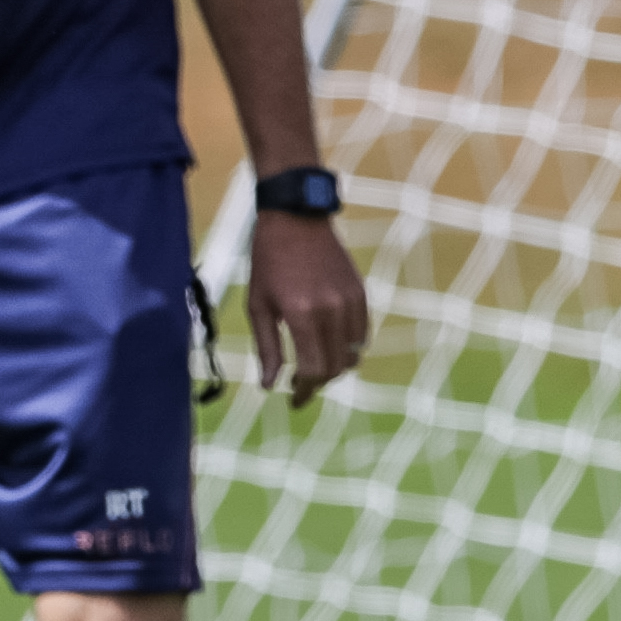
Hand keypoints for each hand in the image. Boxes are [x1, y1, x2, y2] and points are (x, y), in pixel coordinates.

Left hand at [245, 210, 369, 407]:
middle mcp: (331, 310)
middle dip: (317, 383)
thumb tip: (269, 386)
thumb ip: (267, 348)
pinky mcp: (361, 294)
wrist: (296, 220)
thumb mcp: (258, 306)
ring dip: (335, 368)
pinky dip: (349, 348)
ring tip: (315, 366)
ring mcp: (350, 302)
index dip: (303, 391)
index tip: (292, 399)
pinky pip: (362, 335)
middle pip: (334, 367)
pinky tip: (330, 346)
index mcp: (302, 314)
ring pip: (352, 355)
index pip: (313, 369)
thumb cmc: (268, 263)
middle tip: (300, 386)